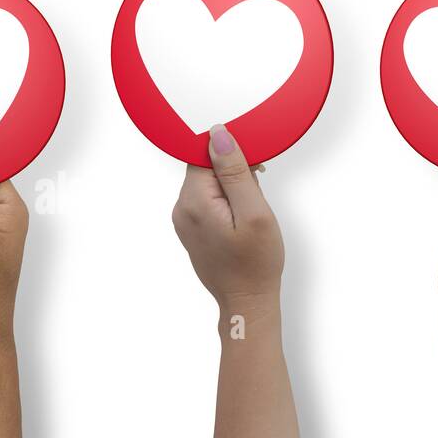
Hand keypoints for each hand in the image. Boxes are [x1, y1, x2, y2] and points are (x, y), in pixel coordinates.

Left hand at [172, 124, 284, 313]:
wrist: (246, 303)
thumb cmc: (255, 264)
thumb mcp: (254, 212)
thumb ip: (235, 172)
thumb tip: (218, 135)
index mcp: (193, 201)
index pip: (203, 153)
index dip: (231, 154)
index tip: (252, 170)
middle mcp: (181, 208)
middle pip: (205, 167)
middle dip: (233, 173)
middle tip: (254, 196)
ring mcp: (184, 219)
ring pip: (208, 183)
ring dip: (232, 188)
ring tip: (249, 213)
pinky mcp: (192, 228)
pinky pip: (208, 200)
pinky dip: (227, 202)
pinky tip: (241, 221)